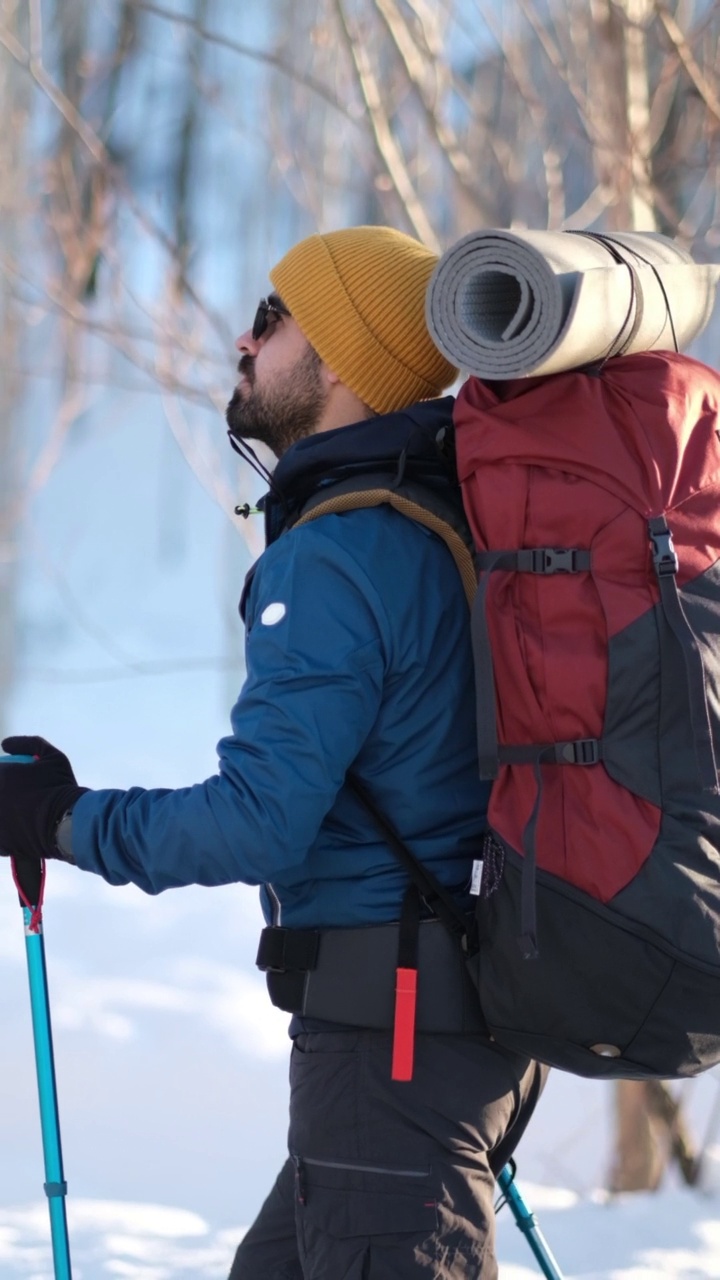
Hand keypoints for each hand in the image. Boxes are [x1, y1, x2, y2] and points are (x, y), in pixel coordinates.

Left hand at [0, 736, 87, 862]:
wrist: (69, 822)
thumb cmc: (60, 787)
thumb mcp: (53, 757)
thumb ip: (29, 744)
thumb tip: (5, 744)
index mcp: (1, 776)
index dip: (3, 774)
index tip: (12, 778)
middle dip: (4, 794)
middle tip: (18, 797)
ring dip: (5, 813)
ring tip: (20, 814)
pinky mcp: (2, 844)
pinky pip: (0, 839)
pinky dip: (6, 835)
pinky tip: (17, 831)